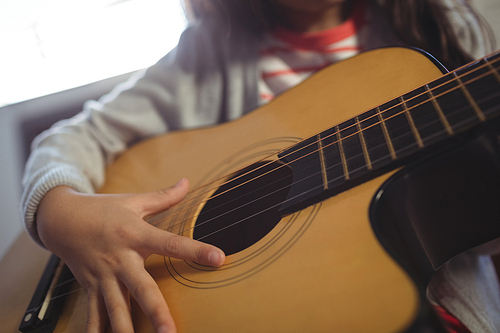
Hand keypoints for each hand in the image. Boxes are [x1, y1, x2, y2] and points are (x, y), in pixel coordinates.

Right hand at [36, 179, 224, 332]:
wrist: (60, 219)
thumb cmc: (101, 209)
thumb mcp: (133, 200)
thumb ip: (163, 197)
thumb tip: (187, 181)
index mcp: (134, 234)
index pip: (170, 243)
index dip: (195, 250)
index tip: (219, 258)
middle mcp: (120, 258)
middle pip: (141, 288)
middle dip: (156, 312)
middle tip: (170, 332)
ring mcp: (104, 276)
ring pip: (116, 309)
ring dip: (127, 330)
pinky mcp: (90, 287)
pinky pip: (93, 315)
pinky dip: (97, 332)